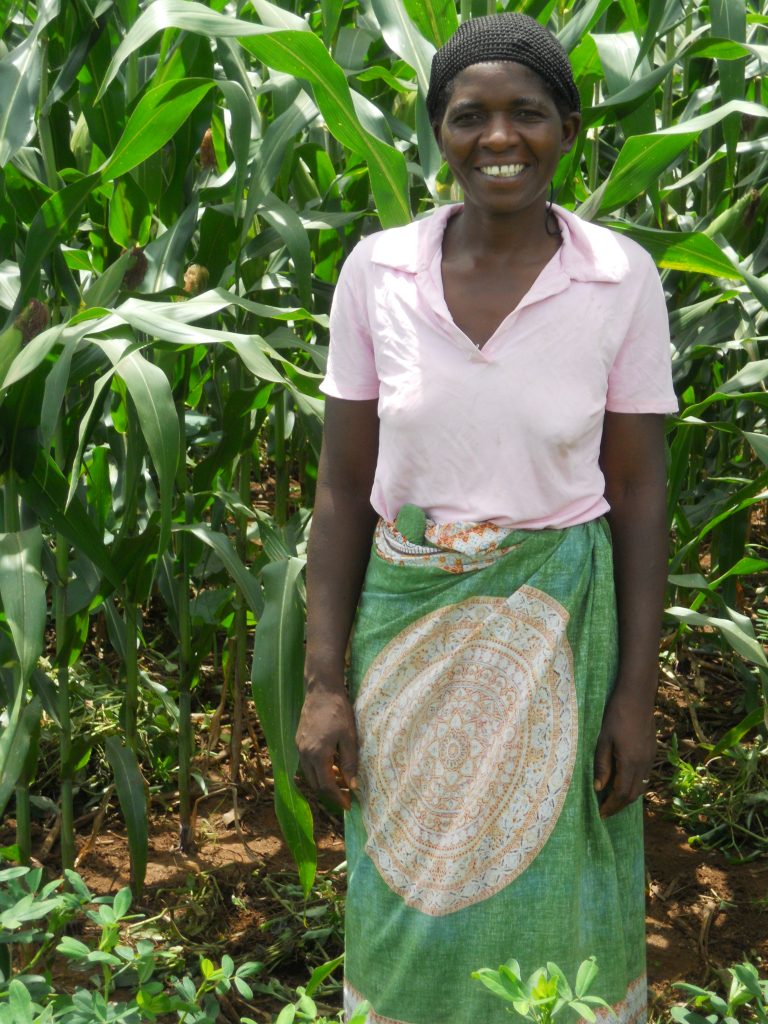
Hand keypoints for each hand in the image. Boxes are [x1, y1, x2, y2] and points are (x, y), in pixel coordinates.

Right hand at [296, 681, 357, 810]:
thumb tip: (353, 786)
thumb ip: (350, 763)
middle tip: (346, 795)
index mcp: (317, 754)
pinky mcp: (299, 740)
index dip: (338, 798)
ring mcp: (299, 746)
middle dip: (330, 793)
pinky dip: (318, 769)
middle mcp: (304, 753)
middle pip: (315, 783)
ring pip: (309, 774)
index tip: (348, 805)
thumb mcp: (349, 737)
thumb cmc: (339, 711)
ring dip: (324, 781)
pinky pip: (307, 763)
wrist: (322, 689)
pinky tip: (331, 765)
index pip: (326, 785)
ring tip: (341, 781)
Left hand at [593, 689, 655, 818]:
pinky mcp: (652, 752)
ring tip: (612, 799)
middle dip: (619, 806)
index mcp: (630, 763)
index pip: (621, 794)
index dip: (611, 806)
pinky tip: (624, 781)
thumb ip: (602, 765)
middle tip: (605, 810)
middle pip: (633, 795)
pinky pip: (645, 777)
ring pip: (641, 787)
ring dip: (627, 796)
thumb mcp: (603, 740)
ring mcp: (650, 758)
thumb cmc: (615, 716)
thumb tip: (598, 788)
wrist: (637, 698)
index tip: (601, 814)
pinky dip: (634, 785)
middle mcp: (643, 765)